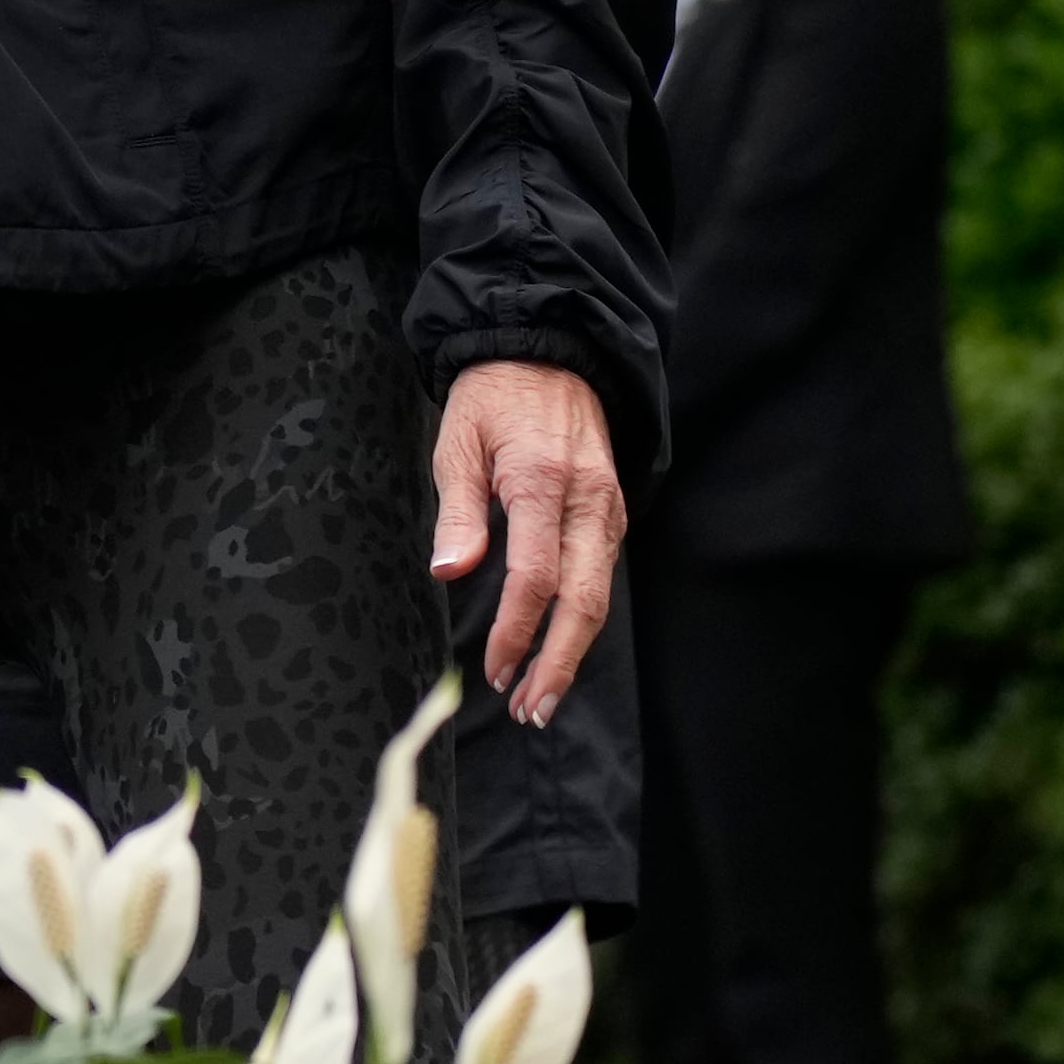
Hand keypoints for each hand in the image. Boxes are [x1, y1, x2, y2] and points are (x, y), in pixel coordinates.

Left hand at [431, 358, 627, 723]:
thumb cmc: (493, 397)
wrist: (550, 353)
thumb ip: (458, 510)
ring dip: (573, 650)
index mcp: (545, 484)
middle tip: (530, 710)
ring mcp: (607, 508)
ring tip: (542, 694)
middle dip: (558, 662)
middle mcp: (588, 502)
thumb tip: (451, 572)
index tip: (497, 671)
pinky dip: (583, 617)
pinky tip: (559, 645)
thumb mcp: (458, 441)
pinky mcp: (612, 512)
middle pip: (584, 602)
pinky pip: (601, 572)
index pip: (536, 577)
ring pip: (600, 595)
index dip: (518, 630)